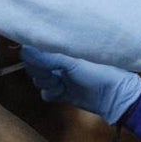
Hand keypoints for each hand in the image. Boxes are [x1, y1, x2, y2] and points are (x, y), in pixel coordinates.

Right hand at [20, 46, 140, 123]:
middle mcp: (60, 58)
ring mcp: (60, 75)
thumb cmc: (100, 71)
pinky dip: (52, 93)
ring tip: (62, 84)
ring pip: (38, 79)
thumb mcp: (73, 61)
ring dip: (47, 83)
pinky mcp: (62, 91)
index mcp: (64, 46)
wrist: (116, 96)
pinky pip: (46, 92)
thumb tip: (24, 50)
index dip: (34, 53)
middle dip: (41, 71)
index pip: (37, 45)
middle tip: (54, 75)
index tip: (41, 61)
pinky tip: (63, 92)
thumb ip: (48, 56)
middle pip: (33, 64)